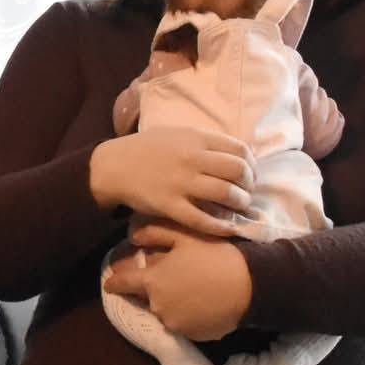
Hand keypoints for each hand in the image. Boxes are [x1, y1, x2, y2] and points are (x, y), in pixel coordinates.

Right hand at [89, 127, 255, 237]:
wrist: (112, 166)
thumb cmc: (145, 150)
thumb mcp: (176, 134)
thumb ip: (204, 143)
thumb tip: (235, 155)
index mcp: (195, 138)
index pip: (240, 150)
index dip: (251, 166)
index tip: (248, 176)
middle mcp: (192, 159)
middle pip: (238, 171)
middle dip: (249, 185)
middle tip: (245, 193)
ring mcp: (181, 183)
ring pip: (226, 194)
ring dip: (239, 204)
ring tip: (237, 208)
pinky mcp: (170, 205)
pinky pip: (202, 219)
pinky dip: (221, 226)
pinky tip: (228, 229)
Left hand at [103, 223, 252, 340]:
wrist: (251, 285)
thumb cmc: (216, 256)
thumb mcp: (184, 236)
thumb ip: (154, 234)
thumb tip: (132, 237)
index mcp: (152, 282)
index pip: (123, 284)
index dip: (115, 282)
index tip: (109, 282)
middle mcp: (159, 306)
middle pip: (147, 298)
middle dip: (151, 289)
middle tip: (166, 279)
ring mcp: (176, 324)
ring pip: (166, 311)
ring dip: (170, 302)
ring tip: (188, 289)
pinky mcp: (194, 335)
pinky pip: (184, 324)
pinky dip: (187, 315)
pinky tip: (201, 302)